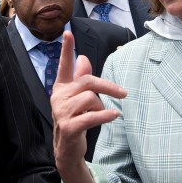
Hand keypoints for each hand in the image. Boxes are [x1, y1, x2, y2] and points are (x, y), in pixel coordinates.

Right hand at [51, 31, 125, 172]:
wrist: (67, 150)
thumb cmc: (75, 120)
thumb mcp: (78, 99)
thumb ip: (81, 79)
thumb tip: (83, 57)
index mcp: (60, 88)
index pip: (64, 66)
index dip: (66, 49)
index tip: (68, 33)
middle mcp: (58, 97)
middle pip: (87, 81)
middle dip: (108, 86)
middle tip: (123, 93)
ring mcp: (61, 112)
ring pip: (91, 98)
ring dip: (101, 107)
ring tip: (99, 115)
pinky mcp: (68, 127)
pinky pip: (92, 116)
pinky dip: (105, 116)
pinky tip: (114, 116)